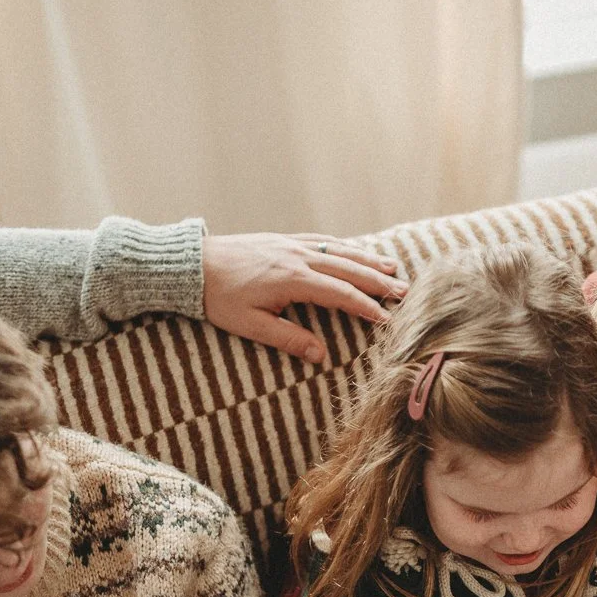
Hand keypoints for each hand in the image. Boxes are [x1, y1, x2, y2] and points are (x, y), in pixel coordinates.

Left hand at [202, 232, 406, 361]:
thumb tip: (320, 356)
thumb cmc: (219, 298)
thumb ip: (288, 339)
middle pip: (348, 268)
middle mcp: (298, 257)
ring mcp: (291, 245)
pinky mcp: (283, 240)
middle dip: (378, 282)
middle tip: (405, 292)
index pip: (341, 293)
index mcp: (292, 279)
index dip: (367, 307)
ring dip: (367, 260)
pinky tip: (355, 251)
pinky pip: (322, 240)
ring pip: (339, 250)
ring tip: (392, 268)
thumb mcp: (250, 325)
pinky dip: (343, 246)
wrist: (192, 264)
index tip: (388, 319)